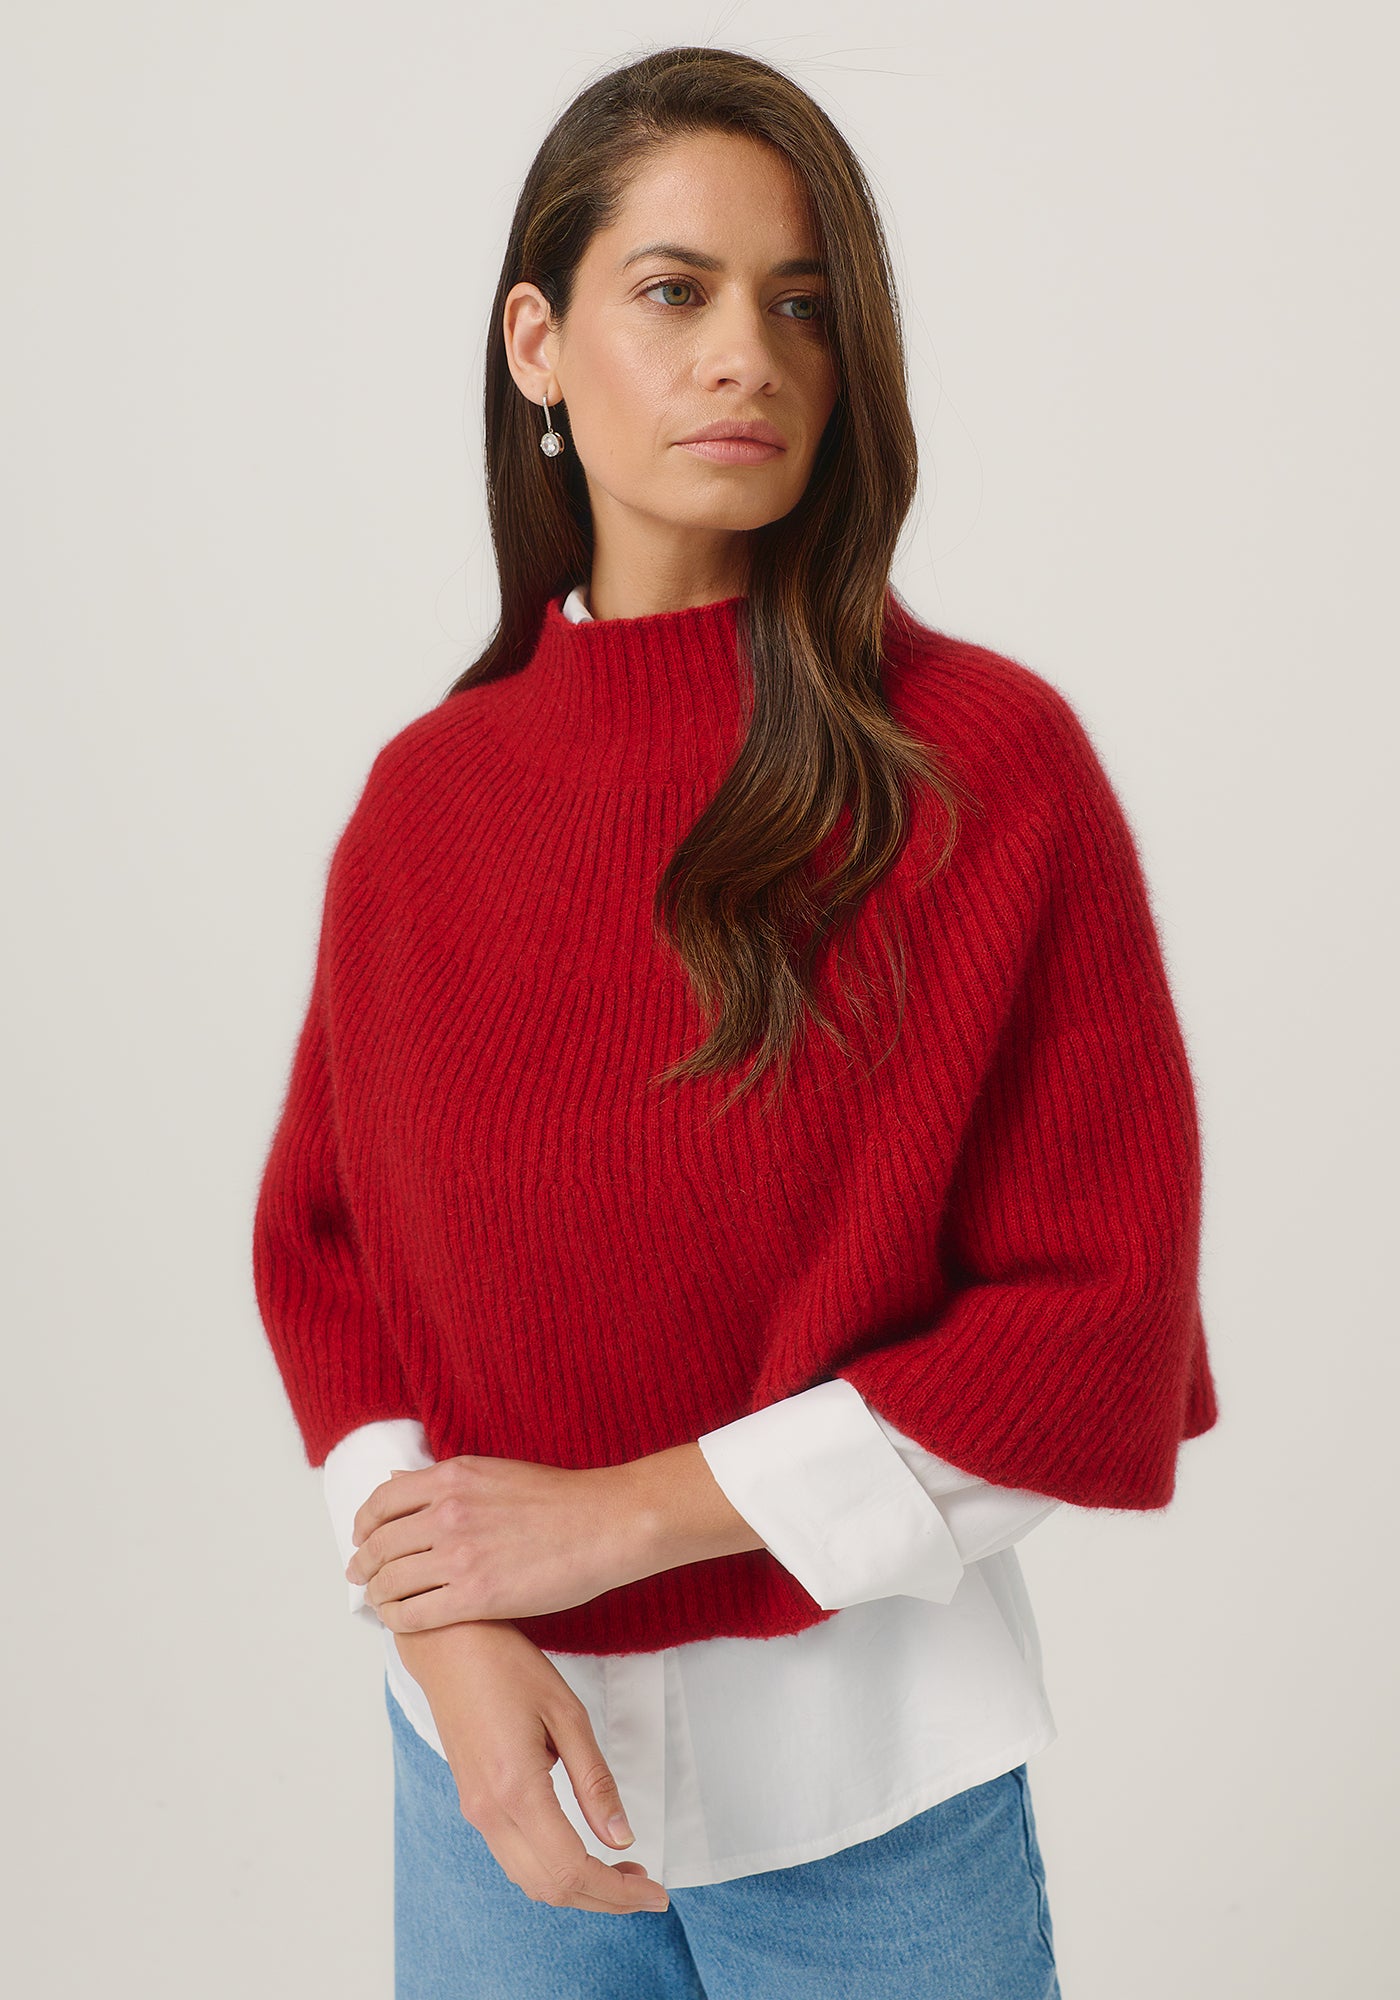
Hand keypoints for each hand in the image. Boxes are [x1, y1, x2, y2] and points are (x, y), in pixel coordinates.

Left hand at [346, 1454, 645, 1631]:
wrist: (603, 1525)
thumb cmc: (558, 1500)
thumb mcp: (492, 1472)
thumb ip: (444, 1481)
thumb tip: (400, 1480)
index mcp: (452, 1478)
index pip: (382, 1502)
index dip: (363, 1524)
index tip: (362, 1538)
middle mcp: (447, 1514)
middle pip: (380, 1544)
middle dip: (364, 1564)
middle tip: (361, 1576)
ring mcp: (459, 1556)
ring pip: (391, 1582)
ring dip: (378, 1594)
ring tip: (380, 1602)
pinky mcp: (475, 1597)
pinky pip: (414, 1614)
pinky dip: (397, 1619)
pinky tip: (401, 1620)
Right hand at [394, 1619, 668, 1916]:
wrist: (447, 1645)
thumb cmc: (507, 1666)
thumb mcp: (566, 1713)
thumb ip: (594, 1781)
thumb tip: (623, 1839)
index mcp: (515, 1790)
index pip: (572, 1870)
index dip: (618, 1893)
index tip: (657, 1894)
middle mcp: (490, 1813)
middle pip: (550, 1888)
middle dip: (604, 1899)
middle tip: (649, 1890)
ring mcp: (476, 1812)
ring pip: (530, 1881)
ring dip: (579, 1889)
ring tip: (623, 1874)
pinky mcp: (473, 1803)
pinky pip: (515, 1859)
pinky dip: (553, 1871)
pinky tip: (583, 1853)